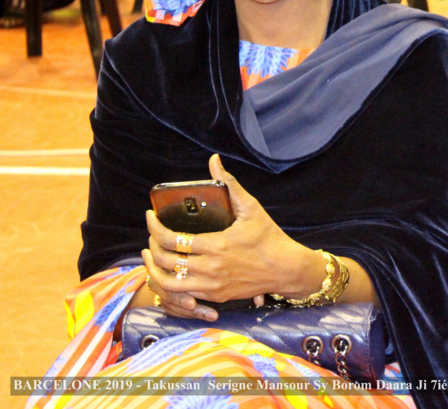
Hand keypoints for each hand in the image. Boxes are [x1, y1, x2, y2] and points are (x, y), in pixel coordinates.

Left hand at [144, 154, 318, 319]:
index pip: (171, 239)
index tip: (150, 216)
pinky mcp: (216, 296)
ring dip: (154, 269)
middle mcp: (210, 268)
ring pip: (168, 283)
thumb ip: (230, 184)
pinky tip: (170, 272)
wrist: (287, 269)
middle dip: (151, 246)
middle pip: (165, 261)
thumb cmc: (270, 238)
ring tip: (154, 256)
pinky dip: (171, 284)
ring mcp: (212, 286)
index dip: (153, 227)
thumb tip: (214, 161)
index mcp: (216, 245)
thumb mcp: (251, 208)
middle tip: (152, 235)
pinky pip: (183, 295)